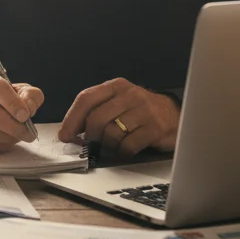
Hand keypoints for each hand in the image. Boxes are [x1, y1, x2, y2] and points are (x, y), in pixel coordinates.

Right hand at [0, 66, 43, 152]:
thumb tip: (29, 108)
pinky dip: (0, 146)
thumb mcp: (19, 89)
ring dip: (10, 138)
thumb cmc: (1, 97)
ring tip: (17, 135)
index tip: (26, 115)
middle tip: (29, 132)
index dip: (13, 103)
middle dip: (16, 127)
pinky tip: (5, 140)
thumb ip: (30, 95)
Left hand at [58, 78, 179, 158]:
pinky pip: (128, 145)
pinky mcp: (155, 128)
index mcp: (116, 86)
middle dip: (90, 137)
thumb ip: (96, 111)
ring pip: (111, 133)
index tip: (65, 135)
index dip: (72, 119)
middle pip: (96, 118)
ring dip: (108, 146)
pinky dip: (122, 152)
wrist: (175, 116)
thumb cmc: (140, 112)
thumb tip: (70, 132)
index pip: (86, 98)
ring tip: (114, 146)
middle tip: (92, 146)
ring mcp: (144, 110)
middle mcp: (130, 95)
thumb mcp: (118, 102)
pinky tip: (126, 150)